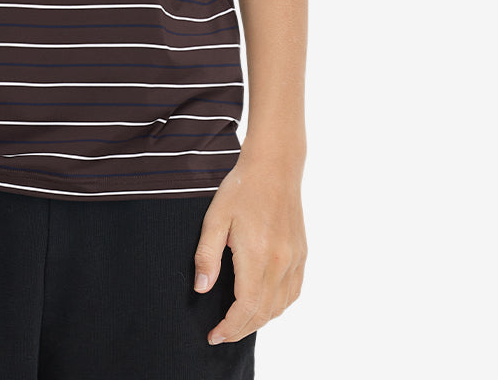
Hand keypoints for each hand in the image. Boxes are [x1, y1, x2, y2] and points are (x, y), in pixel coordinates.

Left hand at [193, 155, 306, 344]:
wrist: (275, 167)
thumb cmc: (242, 189)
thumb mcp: (215, 217)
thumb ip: (207, 255)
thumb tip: (202, 288)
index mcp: (257, 255)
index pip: (246, 306)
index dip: (230, 327)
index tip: (214, 335)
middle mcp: (281, 262)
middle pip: (264, 313)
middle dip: (242, 329)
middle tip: (222, 334)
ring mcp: (295, 259)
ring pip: (280, 306)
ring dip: (260, 321)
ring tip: (239, 323)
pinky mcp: (302, 254)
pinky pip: (293, 292)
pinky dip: (278, 307)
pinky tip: (264, 306)